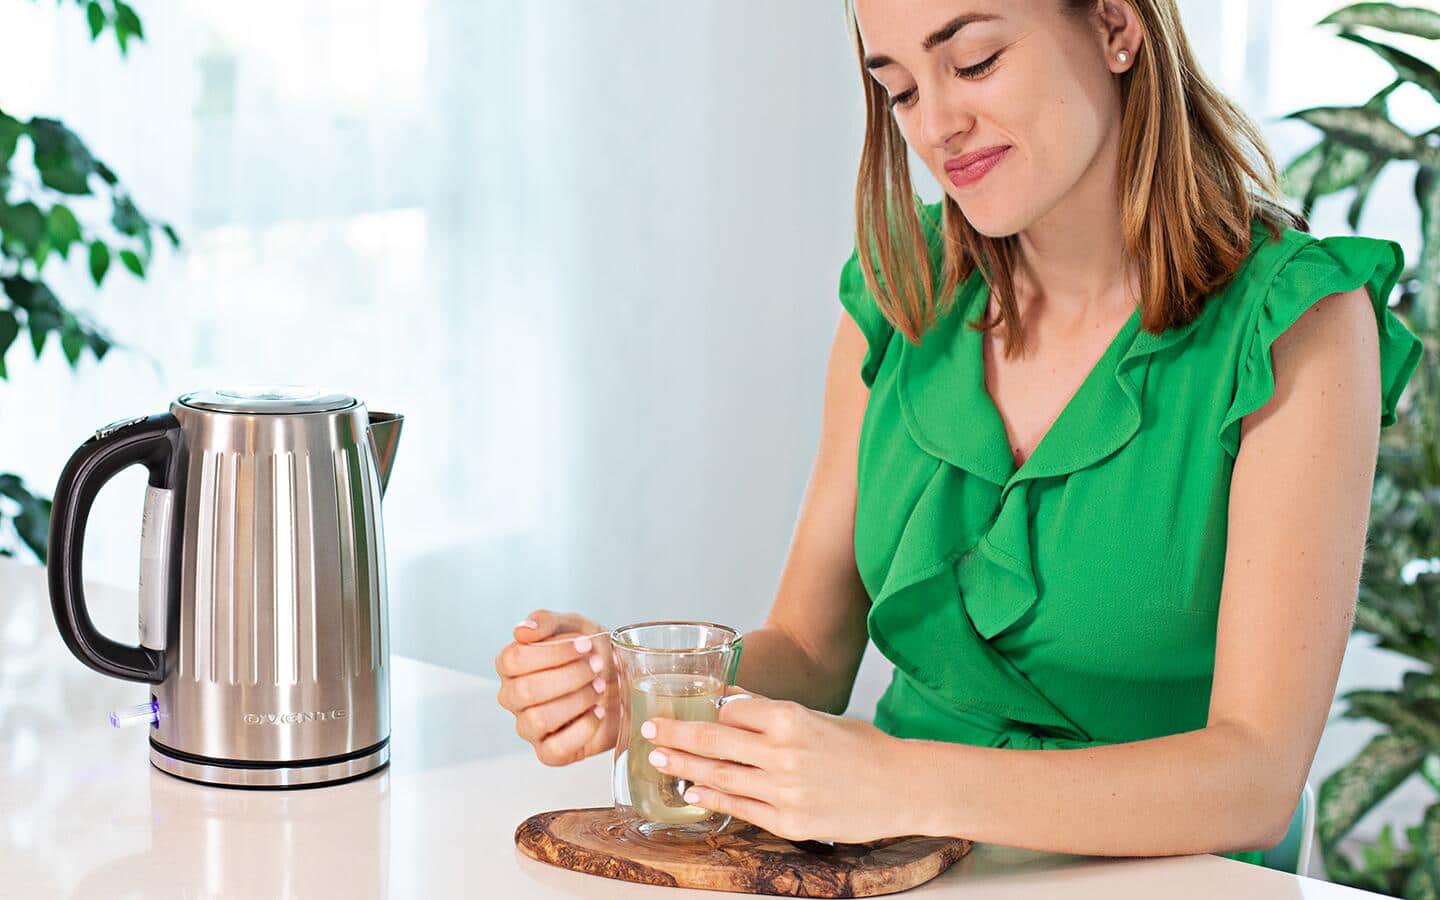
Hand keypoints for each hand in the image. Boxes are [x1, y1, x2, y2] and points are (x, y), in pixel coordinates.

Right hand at [494, 609, 617, 765]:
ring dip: (577, 701)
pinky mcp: (549, 752)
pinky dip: (582, 729)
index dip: (553, 652)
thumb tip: (522, 630)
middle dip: (569, 677)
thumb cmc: (592, 653)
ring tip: (600, 687)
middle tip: (597, 667)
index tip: (585, 645)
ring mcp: (529, 726)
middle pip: (525, 691)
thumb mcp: (576, 626)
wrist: (624, 680)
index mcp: (511, 665)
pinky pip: (554, 750)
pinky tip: (599, 712)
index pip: (513, 660)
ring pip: (537, 720)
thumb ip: (547, 622)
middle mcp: (513, 697)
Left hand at [643, 686, 914, 843]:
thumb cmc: (863, 748)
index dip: (702, 711)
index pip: (730, 711)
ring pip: (719, 777)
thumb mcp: (817, 717)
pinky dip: (711, 799)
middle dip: (675, 734)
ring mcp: (785, 791)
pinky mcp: (790, 823)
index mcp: (792, 719)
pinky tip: (692, 793)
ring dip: (683, 768)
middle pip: (713, 742)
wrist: (903, 788)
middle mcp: (783, 753)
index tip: (679, 708)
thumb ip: (771, 713)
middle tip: (648, 728)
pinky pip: (740, 809)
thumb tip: (729, 702)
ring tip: (659, 760)